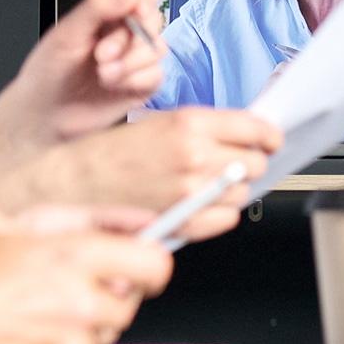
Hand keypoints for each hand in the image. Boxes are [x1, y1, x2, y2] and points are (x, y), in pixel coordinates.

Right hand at [0, 106, 280, 244]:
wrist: (74, 185)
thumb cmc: (109, 153)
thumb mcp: (159, 122)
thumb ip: (205, 128)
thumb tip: (245, 135)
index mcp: (190, 124)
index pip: (257, 129)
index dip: (267, 135)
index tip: (268, 138)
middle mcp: (195, 157)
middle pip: (256, 162)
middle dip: (248, 160)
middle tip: (232, 159)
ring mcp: (190, 192)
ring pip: (243, 192)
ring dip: (232, 188)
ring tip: (206, 182)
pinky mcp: (183, 221)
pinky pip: (225, 219)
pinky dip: (219, 213)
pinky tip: (200, 203)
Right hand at [0, 202, 172, 343]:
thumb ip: (76, 214)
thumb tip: (130, 219)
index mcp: (69, 259)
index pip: (154, 265)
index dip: (149, 260)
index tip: (138, 260)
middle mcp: (75, 306)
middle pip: (132, 301)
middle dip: (110, 289)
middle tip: (71, 280)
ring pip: (107, 332)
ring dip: (88, 319)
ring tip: (40, 306)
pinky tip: (30, 332)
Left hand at [5, 0, 168, 145]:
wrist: (44, 116)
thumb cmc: (48, 72)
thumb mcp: (66, 34)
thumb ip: (97, 8)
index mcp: (110, 10)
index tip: (132, 11)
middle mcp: (127, 31)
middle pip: (154, 18)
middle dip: (127, 39)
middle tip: (101, 53)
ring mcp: (137, 57)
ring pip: (158, 48)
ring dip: (129, 63)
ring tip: (102, 73)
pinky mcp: (143, 83)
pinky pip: (156, 75)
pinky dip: (133, 80)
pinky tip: (112, 85)